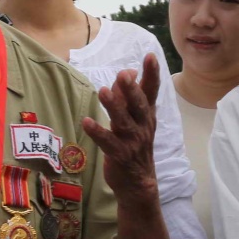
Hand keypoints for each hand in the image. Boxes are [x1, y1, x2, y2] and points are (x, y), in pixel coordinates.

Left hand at [83, 52, 160, 200]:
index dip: (152, 74)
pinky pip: (108, 142)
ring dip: (113, 106)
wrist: (138, 183)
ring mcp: (133, 141)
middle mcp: (142, 126)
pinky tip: (87, 122)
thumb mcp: (135, 120)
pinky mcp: (120, 155)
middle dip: (131, 89)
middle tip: (124, 75)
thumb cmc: (135, 145)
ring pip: (123, 121)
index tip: (150, 56)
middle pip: (138, 104)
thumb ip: (128, 97)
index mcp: (147, 115)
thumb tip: (126, 73)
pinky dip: (98, 132)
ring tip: (103, 92)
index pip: (151, 91)